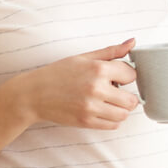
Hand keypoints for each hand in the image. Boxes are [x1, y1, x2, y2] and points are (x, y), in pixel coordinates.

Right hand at [20, 39, 138, 129]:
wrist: (34, 94)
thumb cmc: (59, 73)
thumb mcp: (84, 57)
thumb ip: (111, 51)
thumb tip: (133, 42)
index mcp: (98, 69)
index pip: (132, 75)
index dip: (127, 75)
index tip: (118, 76)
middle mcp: (96, 88)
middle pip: (132, 99)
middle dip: (127, 95)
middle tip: (116, 92)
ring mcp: (91, 107)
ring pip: (124, 114)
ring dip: (121, 109)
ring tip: (109, 102)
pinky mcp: (86, 122)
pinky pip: (113, 125)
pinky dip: (112, 119)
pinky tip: (102, 110)